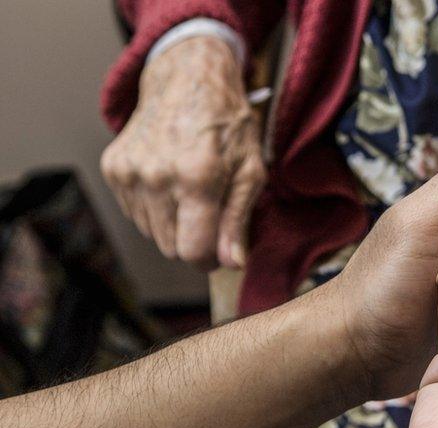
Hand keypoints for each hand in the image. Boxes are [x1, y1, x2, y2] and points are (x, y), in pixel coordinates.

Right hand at [100, 36, 264, 269]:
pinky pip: (135, 214)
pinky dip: (154, 207)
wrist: (187, 79)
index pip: (192, 251)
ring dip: (173, 222)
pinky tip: (170, 179)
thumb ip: (238, 219)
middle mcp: (156, 176)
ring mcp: (129, 172)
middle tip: (210, 208)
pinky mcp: (113, 168)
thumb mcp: (250, 169)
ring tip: (190, 188)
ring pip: (152, 234)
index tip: (219, 252)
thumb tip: (232, 264)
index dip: (208, 260)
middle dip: (193, 238)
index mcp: (196, 177)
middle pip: (171, 248)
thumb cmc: (227, 124)